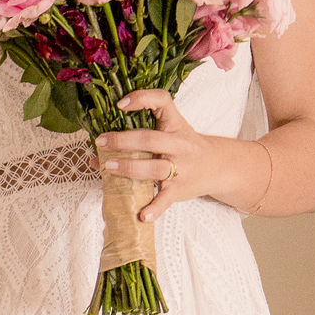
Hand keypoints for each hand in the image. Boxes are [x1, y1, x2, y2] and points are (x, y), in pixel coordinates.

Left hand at [91, 90, 221, 223]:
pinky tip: (142, 215)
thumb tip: (95, 156)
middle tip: (101, 142)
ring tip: (108, 167)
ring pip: (154, 168)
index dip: (142, 99)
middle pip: (150, 139)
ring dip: (130, 167)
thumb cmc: (185, 146)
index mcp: (175, 124)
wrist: (218, 166)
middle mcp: (179, 144)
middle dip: (123, 141)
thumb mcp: (169, 132)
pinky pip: (166, 199)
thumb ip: (136, 138)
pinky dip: (154, 208)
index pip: (162, 101)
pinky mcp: (180, 189)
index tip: (120, 104)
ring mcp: (181, 168)